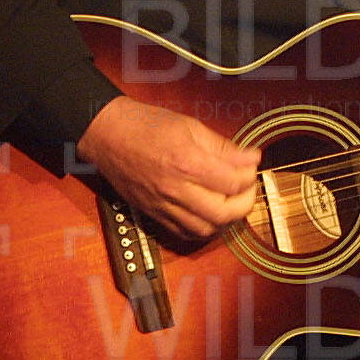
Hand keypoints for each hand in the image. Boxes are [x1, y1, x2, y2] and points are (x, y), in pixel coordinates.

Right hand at [75, 96, 260, 238]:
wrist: (108, 134)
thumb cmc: (146, 125)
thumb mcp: (190, 126)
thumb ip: (223, 146)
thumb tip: (251, 157)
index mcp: (187, 162)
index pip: (232, 182)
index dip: (249, 176)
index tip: (251, 166)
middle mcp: (175, 189)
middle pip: (223, 213)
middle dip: (244, 203)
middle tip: (247, 189)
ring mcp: (163, 204)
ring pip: (204, 229)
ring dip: (225, 220)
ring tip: (230, 202)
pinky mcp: (153, 213)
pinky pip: (182, 233)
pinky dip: (201, 228)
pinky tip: (208, 213)